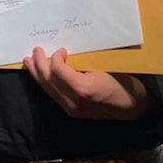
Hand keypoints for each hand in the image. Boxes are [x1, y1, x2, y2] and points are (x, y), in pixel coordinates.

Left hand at [23, 46, 154, 120]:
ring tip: (28, 63)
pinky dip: (46, 84)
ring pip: (48, 90)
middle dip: (39, 65)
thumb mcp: (105, 68)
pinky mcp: (72, 112)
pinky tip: (41, 77)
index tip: (61, 50)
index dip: (55, 58)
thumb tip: (65, 55)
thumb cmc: (123, 84)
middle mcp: (74, 101)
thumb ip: (82, 64)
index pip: (58, 71)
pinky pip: (54, 96)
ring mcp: (72, 109)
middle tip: (35, 51)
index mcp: (83, 88)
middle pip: (49, 81)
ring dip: (37, 75)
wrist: (134, 108)